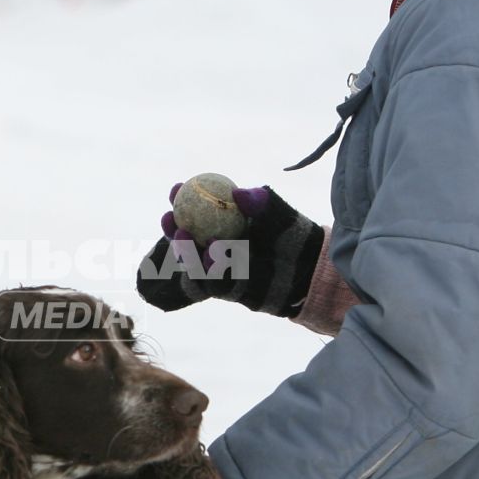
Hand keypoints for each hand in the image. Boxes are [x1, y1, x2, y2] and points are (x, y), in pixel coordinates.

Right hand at [135, 183, 322, 317]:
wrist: (309, 271)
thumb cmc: (294, 236)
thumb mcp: (280, 215)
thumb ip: (262, 204)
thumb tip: (240, 194)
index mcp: (223, 223)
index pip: (195, 210)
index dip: (181, 200)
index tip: (176, 188)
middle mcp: (215, 246)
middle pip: (186, 237)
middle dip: (173, 228)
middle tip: (169, 217)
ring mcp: (219, 269)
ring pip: (193, 262)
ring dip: (184, 250)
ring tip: (183, 236)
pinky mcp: (226, 290)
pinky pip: (210, 282)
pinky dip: (206, 270)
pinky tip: (208, 256)